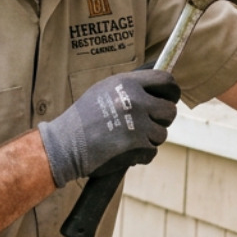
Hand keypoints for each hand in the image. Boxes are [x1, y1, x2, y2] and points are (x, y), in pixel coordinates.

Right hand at [38, 69, 180, 185]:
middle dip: (162, 120)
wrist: (64, 145)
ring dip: (149, 139)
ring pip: (162, 134)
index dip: (172, 91)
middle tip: (148, 124)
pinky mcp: (137, 145)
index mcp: (127, 83)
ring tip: (128, 139)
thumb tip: (158, 88)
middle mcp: (135, 101)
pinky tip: (124, 151)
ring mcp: (138, 124)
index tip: (170, 98)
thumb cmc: (82, 119)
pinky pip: (152, 152)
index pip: (166, 81)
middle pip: (170, 110)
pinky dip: (141, 155)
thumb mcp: (104, 90)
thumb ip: (130, 87)